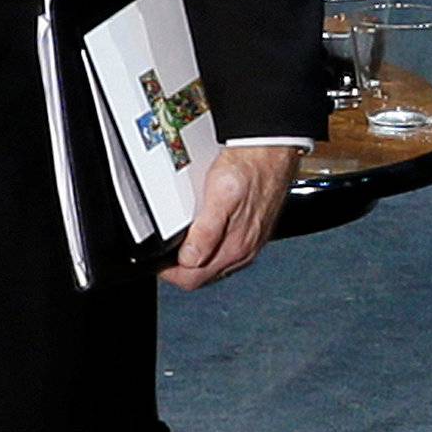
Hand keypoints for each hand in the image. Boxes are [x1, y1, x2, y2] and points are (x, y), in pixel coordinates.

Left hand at [159, 146, 295, 293]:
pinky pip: (224, 253)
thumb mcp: (220, 194)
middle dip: (178, 270)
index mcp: (234, 247)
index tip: (157, 261)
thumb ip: (206, 230)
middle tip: (163, 253)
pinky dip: (207, 249)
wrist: (273, 152)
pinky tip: (201, 234)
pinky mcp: (251, 234)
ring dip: (193, 260)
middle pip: (201, 276)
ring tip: (178, 243)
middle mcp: (243, 251)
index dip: (169, 274)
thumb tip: (189, 259)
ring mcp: (248, 244)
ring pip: (212, 267)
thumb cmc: (249, 167)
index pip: (193, 279)